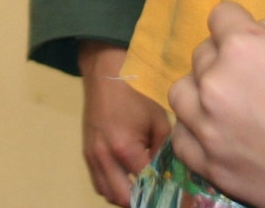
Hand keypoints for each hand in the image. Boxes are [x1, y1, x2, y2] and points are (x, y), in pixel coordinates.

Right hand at [79, 41, 170, 205]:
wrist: (106, 70)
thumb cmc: (136, 91)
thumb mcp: (158, 120)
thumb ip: (164, 151)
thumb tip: (171, 174)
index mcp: (124, 148)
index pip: (146, 184)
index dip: (164, 191)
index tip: (178, 196)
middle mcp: (104, 157)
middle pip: (124, 198)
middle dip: (143, 199)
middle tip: (159, 194)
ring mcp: (92, 156)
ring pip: (108, 194)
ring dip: (126, 195)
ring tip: (144, 187)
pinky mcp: (86, 152)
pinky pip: (98, 182)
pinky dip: (112, 186)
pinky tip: (128, 178)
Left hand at [167, 4, 264, 207]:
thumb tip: (261, 30)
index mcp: (244, 48)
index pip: (222, 16)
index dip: (239, 25)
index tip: (252, 40)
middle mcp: (216, 82)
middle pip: (202, 54)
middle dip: (224, 59)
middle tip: (251, 79)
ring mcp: (207, 126)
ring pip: (182, 93)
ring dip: (200, 91)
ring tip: (226, 104)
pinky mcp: (209, 163)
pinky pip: (181, 138)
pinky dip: (194, 131)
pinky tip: (214, 133)